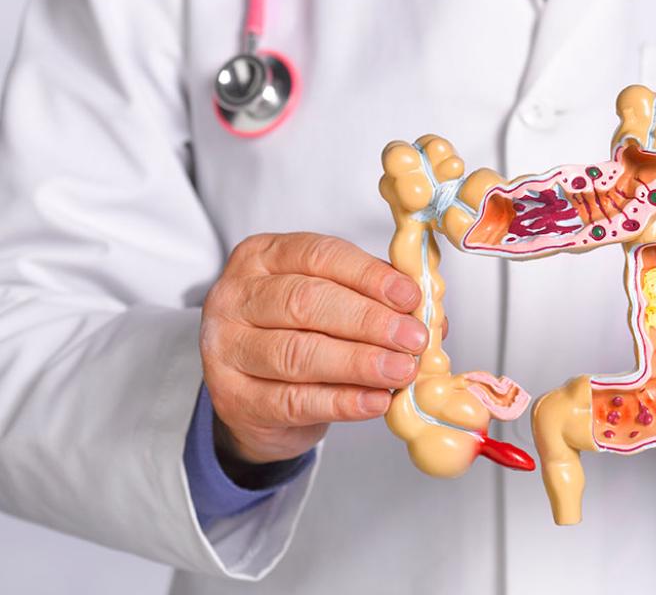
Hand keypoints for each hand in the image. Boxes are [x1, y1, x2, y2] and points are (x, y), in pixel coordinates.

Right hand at [200, 233, 426, 464]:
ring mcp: (226, 348)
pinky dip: (342, 402)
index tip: (410, 296)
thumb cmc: (298, 332)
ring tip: (402, 370)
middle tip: (413, 338)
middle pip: (306, 302)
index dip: (369, 276)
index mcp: (262, 257)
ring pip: (298, 353)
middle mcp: (236, 297)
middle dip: (369, 321)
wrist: (253, 393)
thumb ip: (372, 296)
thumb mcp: (330, 299)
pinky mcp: (233, 398)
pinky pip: (294, 400)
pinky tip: (375, 399)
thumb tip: (427, 310)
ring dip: (359, 362)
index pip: (319, 256)